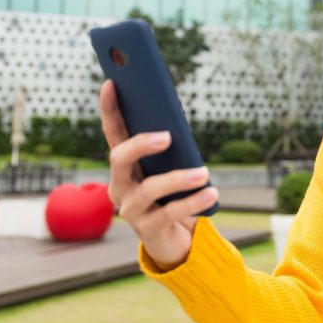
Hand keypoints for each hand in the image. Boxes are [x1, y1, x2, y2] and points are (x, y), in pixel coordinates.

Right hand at [99, 79, 218, 270]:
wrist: (174, 240)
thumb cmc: (173, 194)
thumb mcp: (171, 168)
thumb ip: (170, 149)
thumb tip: (176, 127)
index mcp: (124, 165)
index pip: (113, 133)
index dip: (109, 109)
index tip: (111, 83)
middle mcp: (119, 186)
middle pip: (119, 159)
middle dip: (141, 144)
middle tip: (168, 136)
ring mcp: (131, 209)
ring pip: (149, 189)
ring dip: (178, 179)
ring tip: (204, 173)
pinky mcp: (148, 230)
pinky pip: (170, 213)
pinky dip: (193, 201)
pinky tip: (212, 193)